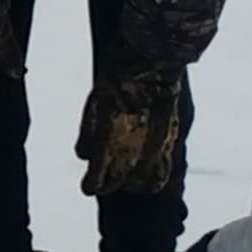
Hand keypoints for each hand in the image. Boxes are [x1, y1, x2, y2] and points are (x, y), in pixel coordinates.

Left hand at [75, 63, 182, 196]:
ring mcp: (151, 150)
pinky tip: (149, 181)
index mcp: (105, 147)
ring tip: (128, 180)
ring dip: (132, 184)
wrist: (147, 66)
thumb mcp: (94, 107)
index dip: (90, 185)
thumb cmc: (116, 83)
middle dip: (108, 184)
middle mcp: (129, 153)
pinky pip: (162, 171)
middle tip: (104, 181)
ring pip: (141, 184)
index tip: (88, 186)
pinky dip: (154, 179)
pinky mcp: (168, 142)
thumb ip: (88, 134)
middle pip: (115, 185)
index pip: (95, 182)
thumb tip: (83, 155)